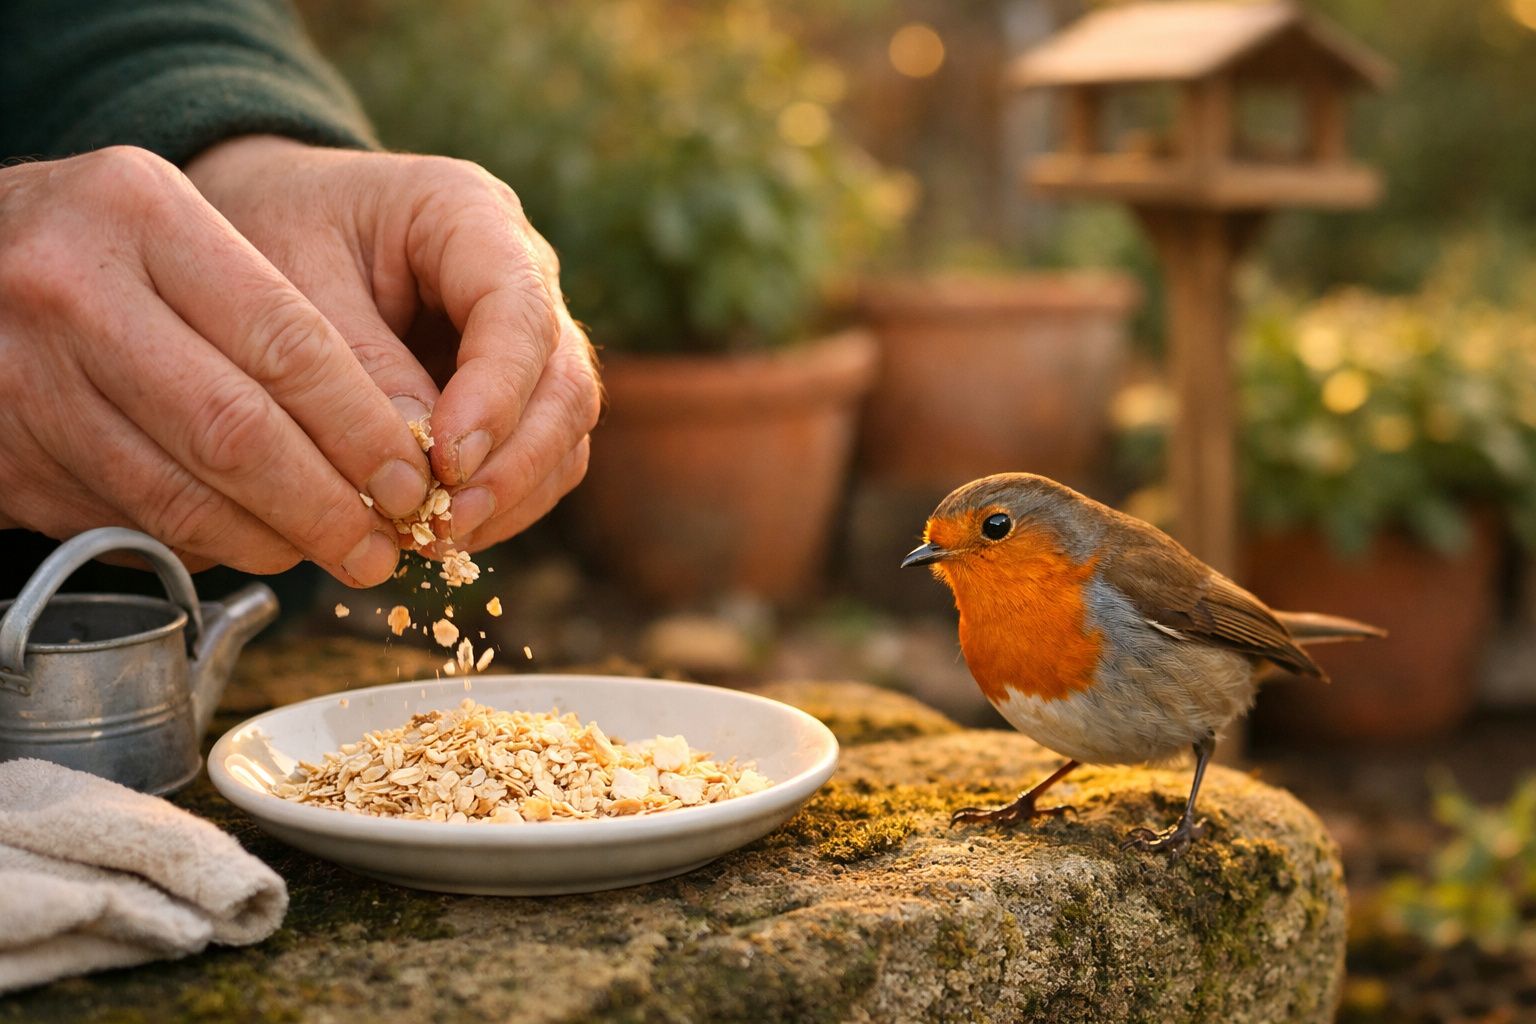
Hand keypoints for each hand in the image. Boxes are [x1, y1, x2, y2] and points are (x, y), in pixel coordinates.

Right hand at [0, 146, 433, 584]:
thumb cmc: (101, 254)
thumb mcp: (176, 234)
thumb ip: (275, 316)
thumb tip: (397, 443)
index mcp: (142, 214)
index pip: (288, 341)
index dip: (362, 429)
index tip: (412, 479)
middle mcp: (74, 289)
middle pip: (239, 432)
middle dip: (329, 506)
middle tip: (381, 544)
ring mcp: (27, 378)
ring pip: (184, 498)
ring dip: (274, 542)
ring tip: (331, 553)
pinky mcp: (5, 458)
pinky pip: (132, 524)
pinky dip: (205, 546)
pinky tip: (245, 539)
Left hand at [185, 137, 601, 552]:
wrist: (254, 229)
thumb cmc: (266, 229)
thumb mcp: (287, 278)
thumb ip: (352, 364)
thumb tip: (418, 466)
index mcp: (470, 214)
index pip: (519, 311)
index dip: (496, 395)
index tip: (446, 462)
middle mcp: (520, 274)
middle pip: (563, 381)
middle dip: (515, 463)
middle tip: (446, 521)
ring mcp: (524, 339)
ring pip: (564, 429)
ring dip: (513, 495)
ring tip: (435, 537)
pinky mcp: (509, 394)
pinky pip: (536, 460)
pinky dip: (500, 505)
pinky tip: (439, 532)